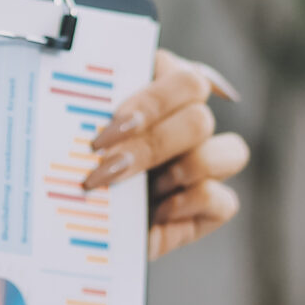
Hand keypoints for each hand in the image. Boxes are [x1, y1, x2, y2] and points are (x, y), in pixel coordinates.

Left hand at [81, 47, 249, 257]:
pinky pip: (225, 201)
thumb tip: (97, 104)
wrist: (72, 226)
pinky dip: (190, 205)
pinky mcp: (211, 208)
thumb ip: (93, 111)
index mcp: (161, 93)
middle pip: (201, 118)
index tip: (109, 130)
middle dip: (152, 147)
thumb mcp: (74, 135)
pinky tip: (157, 214)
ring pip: (233, 151)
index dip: (152, 102)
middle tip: (106, 169)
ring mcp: (205, 166)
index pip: (184, 78)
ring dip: (185, 170)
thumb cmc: (72, 169)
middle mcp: (188, 125)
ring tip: (145, 191)